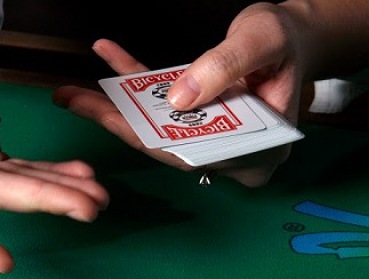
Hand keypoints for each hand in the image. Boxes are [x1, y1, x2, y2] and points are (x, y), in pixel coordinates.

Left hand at [54, 3, 307, 186]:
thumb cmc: (288, 41)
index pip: (192, 153)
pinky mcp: (198, 118)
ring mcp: (211, 138)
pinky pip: (160, 103)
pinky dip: (134, 81)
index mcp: (256, 151)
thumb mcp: (261, 43)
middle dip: (116, 123)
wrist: (297, 35)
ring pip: (156, 126)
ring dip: (115, 106)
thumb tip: (179, 99)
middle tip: (71, 100)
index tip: (108, 120)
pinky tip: (108, 55)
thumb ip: (224, 69)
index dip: (147, 139)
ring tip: (71, 91)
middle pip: (165, 143)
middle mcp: (229, 152)